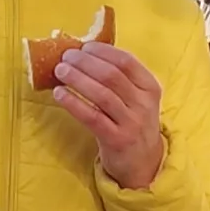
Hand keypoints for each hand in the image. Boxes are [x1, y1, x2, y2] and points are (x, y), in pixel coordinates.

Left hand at [52, 42, 169, 190]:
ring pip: (102, 94)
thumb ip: (119, 79)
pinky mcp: (117, 139)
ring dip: (77, 79)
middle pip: (112, 75)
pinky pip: (92, 117)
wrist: (144, 163)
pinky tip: (59, 94)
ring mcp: (132, 122)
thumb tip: (84, 54)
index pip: (126, 61)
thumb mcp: (137, 99)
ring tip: (60, 71)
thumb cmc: (134, 123)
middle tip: (66, 57)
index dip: (102, 51)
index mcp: (150, 87)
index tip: (83, 47)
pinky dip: (74, 103)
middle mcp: (144, 103)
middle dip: (85, 62)